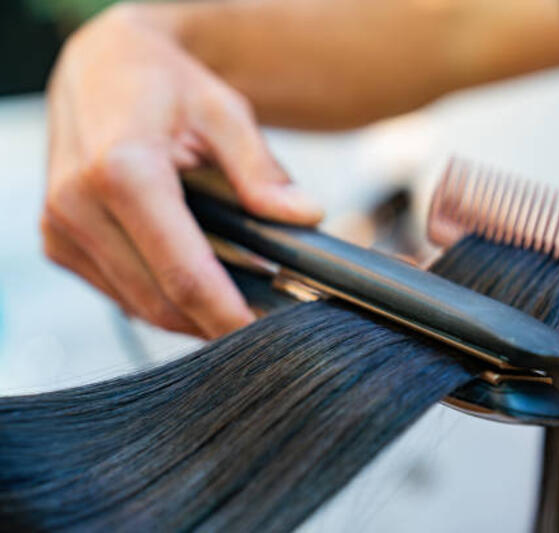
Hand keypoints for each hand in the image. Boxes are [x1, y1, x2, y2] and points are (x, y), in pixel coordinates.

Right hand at [43, 6, 322, 338]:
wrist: (101, 67)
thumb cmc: (165, 84)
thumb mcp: (224, 111)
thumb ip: (261, 171)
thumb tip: (305, 216)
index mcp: (121, 171)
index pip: (183, 273)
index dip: (229, 315)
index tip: (271, 337)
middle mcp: (78, 206)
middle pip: (161, 301)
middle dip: (216, 322)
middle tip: (268, 322)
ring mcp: (60, 229)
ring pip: (139, 306)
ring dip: (191, 315)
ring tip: (240, 300)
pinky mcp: (58, 242)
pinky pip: (120, 293)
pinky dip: (162, 298)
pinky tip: (199, 282)